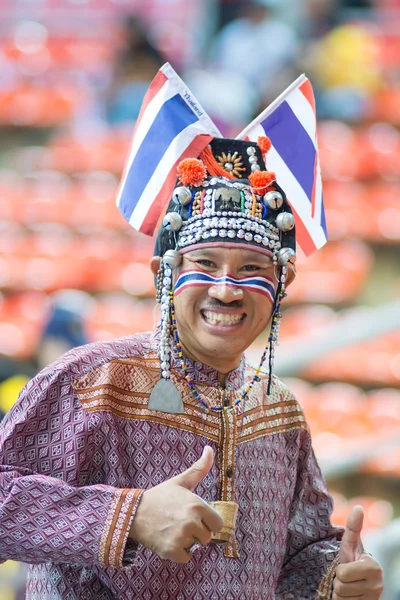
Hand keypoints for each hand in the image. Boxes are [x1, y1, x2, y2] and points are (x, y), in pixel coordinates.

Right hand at [129, 445, 222, 562]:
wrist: (135, 513)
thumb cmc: (161, 497)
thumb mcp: (181, 481)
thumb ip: (200, 468)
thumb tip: (209, 448)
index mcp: (197, 505)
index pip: (217, 524)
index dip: (207, 521)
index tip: (194, 516)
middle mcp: (192, 521)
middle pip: (207, 537)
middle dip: (196, 532)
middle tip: (179, 522)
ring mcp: (181, 537)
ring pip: (196, 547)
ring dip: (186, 542)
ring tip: (172, 529)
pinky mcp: (171, 551)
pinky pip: (186, 558)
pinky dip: (177, 553)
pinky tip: (167, 539)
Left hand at [333, 505, 383, 598]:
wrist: (360, 583)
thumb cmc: (352, 561)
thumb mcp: (350, 545)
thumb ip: (353, 528)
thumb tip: (358, 507)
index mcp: (373, 567)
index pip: (342, 574)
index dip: (339, 571)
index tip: (348, 567)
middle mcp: (378, 585)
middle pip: (341, 587)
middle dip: (339, 582)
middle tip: (346, 578)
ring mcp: (374, 598)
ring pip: (342, 598)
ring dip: (341, 593)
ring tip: (348, 586)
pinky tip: (351, 597)